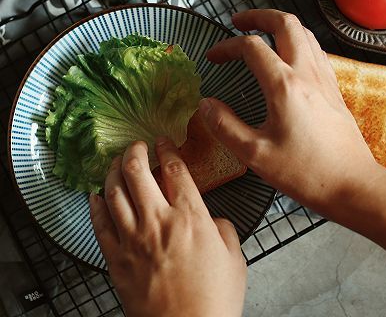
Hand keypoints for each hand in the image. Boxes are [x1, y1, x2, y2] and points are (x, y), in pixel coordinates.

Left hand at [89, 138, 246, 316]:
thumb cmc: (214, 299)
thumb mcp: (234, 257)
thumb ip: (223, 227)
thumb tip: (211, 218)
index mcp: (190, 218)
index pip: (175, 170)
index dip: (167, 149)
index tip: (163, 141)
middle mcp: (158, 221)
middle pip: (138, 172)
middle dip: (136, 150)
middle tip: (138, 144)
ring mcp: (133, 239)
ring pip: (114, 192)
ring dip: (114, 170)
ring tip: (118, 161)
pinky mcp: (116, 259)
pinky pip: (99, 224)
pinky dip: (95, 204)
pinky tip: (96, 194)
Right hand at [199, 9, 378, 211]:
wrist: (351, 185)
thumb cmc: (304, 172)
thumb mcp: (254, 153)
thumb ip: (225, 126)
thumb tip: (206, 105)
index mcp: (284, 85)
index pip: (251, 48)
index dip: (227, 47)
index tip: (212, 57)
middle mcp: (307, 73)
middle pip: (285, 24)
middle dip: (258, 16)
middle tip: (238, 22)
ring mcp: (324, 79)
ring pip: (304, 33)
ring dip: (280, 26)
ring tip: (261, 32)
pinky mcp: (333, 89)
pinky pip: (315, 51)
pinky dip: (297, 42)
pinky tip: (288, 57)